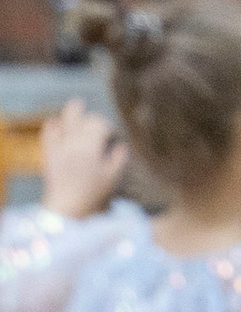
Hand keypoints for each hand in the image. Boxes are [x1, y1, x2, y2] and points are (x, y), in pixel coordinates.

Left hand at [40, 101, 124, 218]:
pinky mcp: (50, 152)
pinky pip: (49, 132)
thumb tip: (121, 145)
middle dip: (94, 119)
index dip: (109, 127)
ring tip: (77, 104)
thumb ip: (119, 158)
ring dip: (73, 112)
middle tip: (100, 126)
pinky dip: (53, 125)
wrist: (68, 207)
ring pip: (66, 120)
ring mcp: (60, 145)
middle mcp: (75, 142)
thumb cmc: (94, 194)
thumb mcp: (113, 177)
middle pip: (85, 119)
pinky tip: (57, 123)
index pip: (101, 125)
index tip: (114, 135)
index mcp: (91, 146)